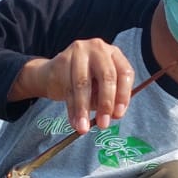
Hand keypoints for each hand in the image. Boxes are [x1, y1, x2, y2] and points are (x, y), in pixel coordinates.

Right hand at [8, 39, 134, 133]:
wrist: (53, 73)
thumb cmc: (84, 81)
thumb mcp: (100, 87)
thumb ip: (109, 97)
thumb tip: (114, 114)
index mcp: (114, 54)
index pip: (124, 73)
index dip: (123, 95)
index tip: (118, 115)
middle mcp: (98, 48)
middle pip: (106, 76)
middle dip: (105, 103)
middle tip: (103, 124)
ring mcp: (79, 52)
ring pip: (83, 84)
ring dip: (84, 110)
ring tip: (84, 128)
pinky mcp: (62, 60)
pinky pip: (68, 89)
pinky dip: (71, 109)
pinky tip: (74, 122)